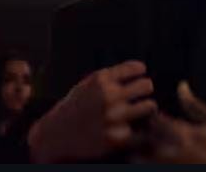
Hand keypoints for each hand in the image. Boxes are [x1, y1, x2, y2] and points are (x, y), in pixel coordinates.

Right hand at [28, 60, 156, 162]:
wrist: (55, 136)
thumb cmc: (75, 108)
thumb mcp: (88, 84)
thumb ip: (112, 77)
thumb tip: (142, 69)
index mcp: (101, 79)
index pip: (137, 68)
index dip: (139, 73)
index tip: (137, 78)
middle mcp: (109, 96)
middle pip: (147, 86)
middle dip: (144, 90)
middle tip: (139, 96)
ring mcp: (114, 117)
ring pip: (150, 106)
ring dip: (145, 109)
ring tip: (137, 112)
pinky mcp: (117, 137)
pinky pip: (142, 129)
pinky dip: (138, 129)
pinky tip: (128, 128)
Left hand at [138, 81, 205, 163]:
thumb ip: (195, 104)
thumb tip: (181, 86)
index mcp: (185, 135)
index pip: (154, 120)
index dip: (152, 118)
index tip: (155, 119)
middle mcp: (172, 153)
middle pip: (142, 138)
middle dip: (142, 133)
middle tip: (146, 133)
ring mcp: (166, 166)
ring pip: (137, 157)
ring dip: (138, 152)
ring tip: (145, 149)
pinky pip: (143, 165)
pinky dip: (143, 162)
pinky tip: (152, 159)